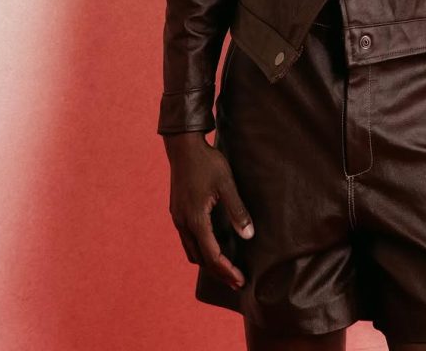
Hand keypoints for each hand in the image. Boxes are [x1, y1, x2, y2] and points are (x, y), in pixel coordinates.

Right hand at [163, 131, 254, 289]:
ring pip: (191, 251)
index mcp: (195, 220)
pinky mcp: (177, 212)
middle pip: (200, 259)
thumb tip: (248, 236)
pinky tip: (213, 246)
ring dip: (208, 262)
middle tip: (237, 280)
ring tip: (226, 267)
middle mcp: (183, 223)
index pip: (211, 256)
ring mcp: (178, 218)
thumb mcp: (226, 184)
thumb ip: (237, 211)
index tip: (241, 280)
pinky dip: (201, 249)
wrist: (183, 146)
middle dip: (218, 271)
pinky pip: (188, 239)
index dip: (227, 271)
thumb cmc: (207, 162)